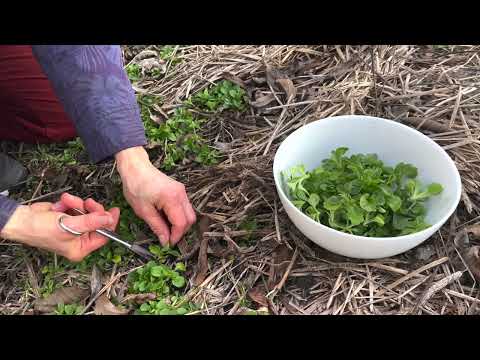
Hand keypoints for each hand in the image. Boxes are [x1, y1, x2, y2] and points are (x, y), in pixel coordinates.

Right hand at [0, 193, 119, 261]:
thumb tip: (107, 219)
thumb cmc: (40, 230)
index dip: (109, 222)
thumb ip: (91, 222)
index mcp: (81, 248)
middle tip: (88, 203)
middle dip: (92, 210)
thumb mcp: (70, 226)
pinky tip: (61, 204)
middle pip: (97, 221)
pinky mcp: (68, 217)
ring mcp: (74, 227)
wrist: (22, 219)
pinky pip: (77, 207)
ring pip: (87, 212)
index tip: (114, 211)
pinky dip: (70, 203)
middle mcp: (79, 239)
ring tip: (67, 203)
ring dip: (77, 204)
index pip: (104, 236)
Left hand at [115, 147, 195, 245]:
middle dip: (181, 231)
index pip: (181, 223)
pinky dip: (178, 215)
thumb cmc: (136, 186)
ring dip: (180, 224)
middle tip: (168, 238)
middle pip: (190, 219)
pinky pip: (184, 207)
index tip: (168, 244)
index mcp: (172, 198)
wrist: (135, 167)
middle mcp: (181, 194)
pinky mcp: (179, 190)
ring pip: (189, 213)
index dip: (176, 236)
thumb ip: (157, 227)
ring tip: (166, 228)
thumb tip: (165, 241)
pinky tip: (166, 218)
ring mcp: (182, 191)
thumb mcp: (143, 211)